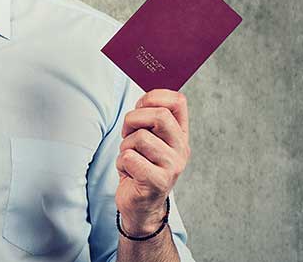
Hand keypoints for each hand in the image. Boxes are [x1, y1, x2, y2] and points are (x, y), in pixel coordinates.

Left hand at [115, 89, 190, 234]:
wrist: (140, 206)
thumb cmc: (140, 168)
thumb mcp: (148, 140)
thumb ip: (148, 120)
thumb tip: (144, 97)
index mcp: (180, 135)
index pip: (178, 101)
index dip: (154, 96)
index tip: (140, 106)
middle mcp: (181, 149)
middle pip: (160, 115)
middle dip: (134, 119)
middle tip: (127, 133)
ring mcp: (172, 166)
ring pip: (141, 137)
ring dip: (125, 146)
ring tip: (130, 159)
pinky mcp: (157, 182)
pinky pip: (130, 158)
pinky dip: (121, 163)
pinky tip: (129, 173)